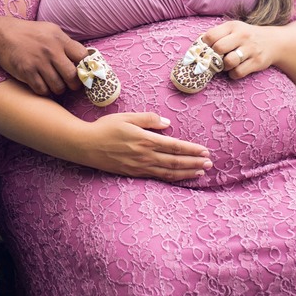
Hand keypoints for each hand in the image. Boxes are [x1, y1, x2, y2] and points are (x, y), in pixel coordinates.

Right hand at [0, 16, 87, 95]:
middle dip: (74, 84)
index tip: (83, 72)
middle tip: (70, 84)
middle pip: (73, 76)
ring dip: (59, 89)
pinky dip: (45, 91)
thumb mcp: (50, 30)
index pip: (83, 56)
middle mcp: (51, 51)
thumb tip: (84, 58)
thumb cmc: (30, 33)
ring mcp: (39, 62)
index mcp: (60, 39)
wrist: (3, 34)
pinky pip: (42, 90)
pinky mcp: (27, 72)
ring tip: (55, 84)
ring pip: (58, 87)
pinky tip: (43, 85)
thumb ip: (66, 43)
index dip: (86, 67)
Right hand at [76, 113, 211, 181]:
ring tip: (200, 172)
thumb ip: (148, 119)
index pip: (175, 146)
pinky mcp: (134, 174)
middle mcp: (145, 156)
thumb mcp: (127, 117)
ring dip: (187, 172)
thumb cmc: (105, 127)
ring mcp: (140, 167)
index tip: (205, 151)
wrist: (86, 146)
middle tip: (210, 163)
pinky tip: (180, 177)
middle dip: (194, 162)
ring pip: (169, 172)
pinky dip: (172, 178)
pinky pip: (158, 177)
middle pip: (176, 161)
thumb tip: (168, 124)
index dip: (191, 150)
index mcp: (145, 140)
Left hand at [201, 20, 273, 80]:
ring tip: (227, 64)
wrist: (273, 42)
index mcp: (232, 26)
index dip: (205, 45)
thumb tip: (197, 42)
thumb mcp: (233, 29)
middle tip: (216, 59)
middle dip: (214, 56)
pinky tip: (235, 69)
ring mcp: (251, 49)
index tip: (206, 50)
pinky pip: (238, 72)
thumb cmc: (246, 36)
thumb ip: (216, 34)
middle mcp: (242, 36)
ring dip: (224, 66)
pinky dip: (233, 74)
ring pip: (229, 62)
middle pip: (218, 48)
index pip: (211, 36)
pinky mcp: (257, 62)